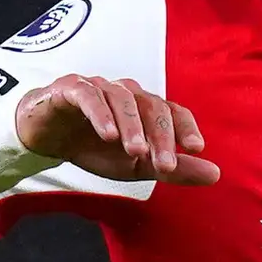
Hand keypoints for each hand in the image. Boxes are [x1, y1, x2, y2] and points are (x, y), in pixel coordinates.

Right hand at [15, 76, 219, 184]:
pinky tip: (108, 135)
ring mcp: (99, 87)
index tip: (196, 150)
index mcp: (145, 108)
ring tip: (135, 153)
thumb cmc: (94, 148)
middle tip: (164, 166)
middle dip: (160, 137)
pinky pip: (89, 96)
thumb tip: (215, 174)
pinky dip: (101, 114)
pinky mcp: (71, 88)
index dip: (185, 128)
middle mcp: (127, 92)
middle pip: (152, 106)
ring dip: (132, 127)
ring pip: (123, 99)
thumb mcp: (136, 166)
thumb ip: (173, 169)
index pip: (173, 111)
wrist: (46, 137)